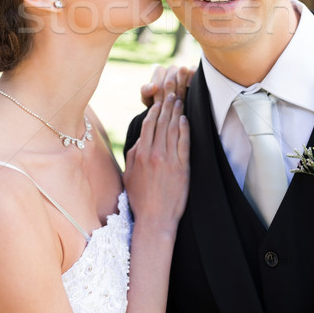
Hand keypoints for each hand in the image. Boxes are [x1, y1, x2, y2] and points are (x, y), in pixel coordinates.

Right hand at [123, 93, 189, 231]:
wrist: (156, 219)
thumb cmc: (140, 199)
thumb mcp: (128, 175)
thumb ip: (132, 154)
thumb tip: (140, 139)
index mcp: (140, 155)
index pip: (148, 126)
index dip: (153, 111)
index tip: (157, 101)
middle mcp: (155, 155)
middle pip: (162, 123)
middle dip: (166, 106)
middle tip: (170, 93)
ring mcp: (169, 160)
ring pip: (173, 130)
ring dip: (176, 113)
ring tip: (179, 100)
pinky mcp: (182, 167)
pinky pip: (184, 143)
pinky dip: (184, 129)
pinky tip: (185, 119)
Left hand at [141, 65, 195, 107]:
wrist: (172, 110)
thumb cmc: (158, 103)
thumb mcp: (148, 98)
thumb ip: (146, 91)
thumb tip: (153, 86)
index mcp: (159, 72)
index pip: (158, 83)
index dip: (159, 96)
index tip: (160, 107)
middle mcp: (171, 69)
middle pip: (169, 81)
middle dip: (169, 96)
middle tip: (170, 107)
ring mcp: (183, 69)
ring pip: (181, 72)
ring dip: (180, 87)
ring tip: (179, 99)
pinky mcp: (194, 72)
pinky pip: (193, 70)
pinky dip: (191, 76)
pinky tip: (189, 85)